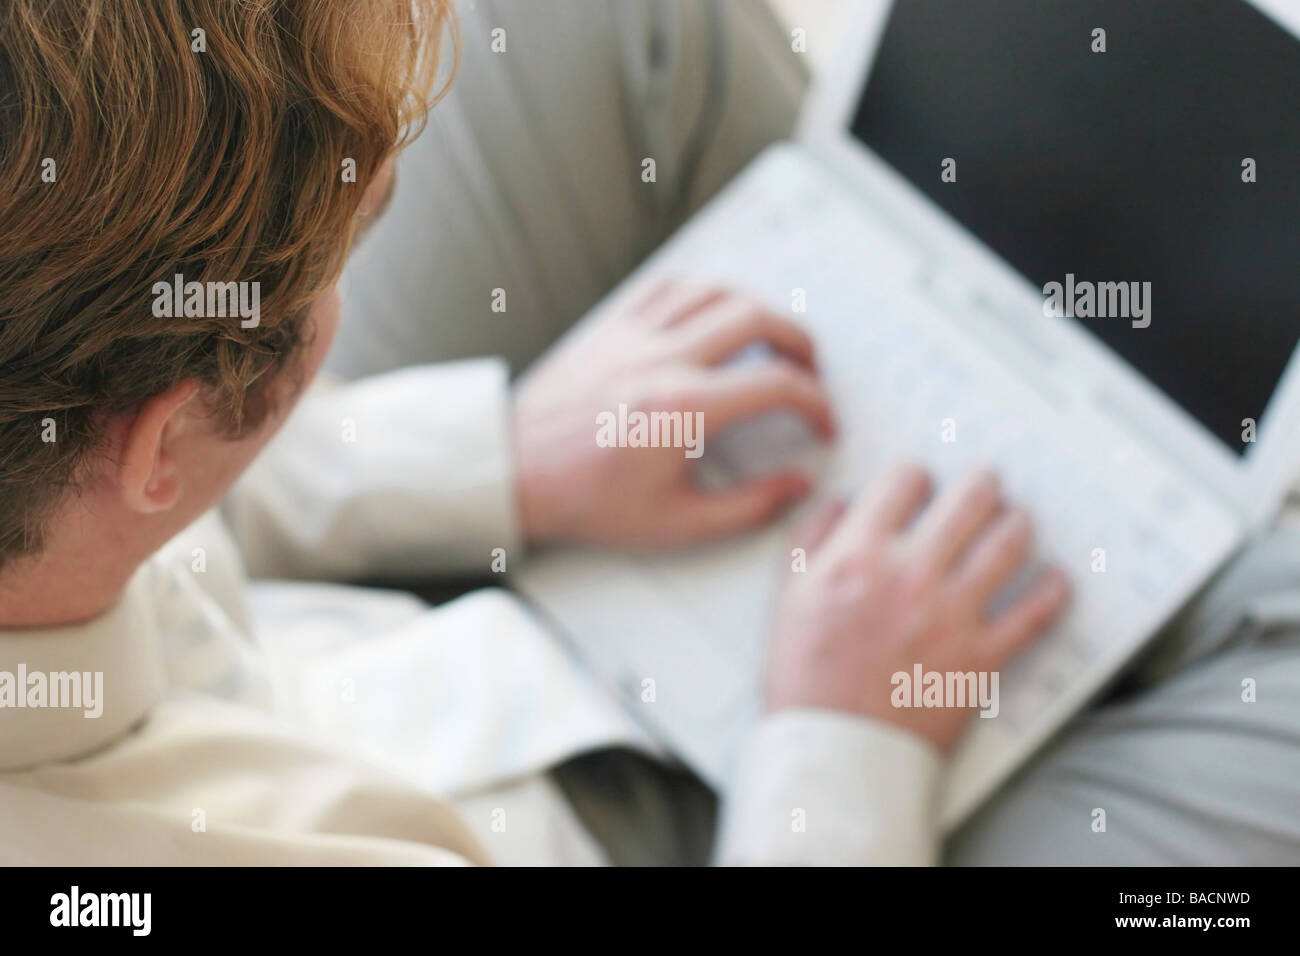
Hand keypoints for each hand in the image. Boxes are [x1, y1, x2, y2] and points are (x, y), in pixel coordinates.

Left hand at [513, 280, 835, 547]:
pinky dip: (706, 291)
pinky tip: (716, 314)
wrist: (516, 472)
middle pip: (757, 318)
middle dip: (799, 341)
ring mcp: (635, 335)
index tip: (821, 422)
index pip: (776, 385)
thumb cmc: (585, 500)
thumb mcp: (675, 524)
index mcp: (681, 410)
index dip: (815, 403)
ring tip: (771, 338)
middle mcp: (662, 360)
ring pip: (717, 290)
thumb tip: (797, 484)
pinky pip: (671, 286)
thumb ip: (747, 507)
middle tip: (808, 370)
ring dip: (757, 308)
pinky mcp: (612, 326)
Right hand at [765, 465, 1069, 751]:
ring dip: (1017, 522)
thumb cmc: (806, 679)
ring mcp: (953, 614)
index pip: (904, 482)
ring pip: (1009, 543)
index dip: (915, 476)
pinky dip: (1053, 590)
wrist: (833, 751)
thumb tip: (839, 504)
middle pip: (969, 498)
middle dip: (981, 483)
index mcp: (859, 556)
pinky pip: (1036, 612)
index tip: (919, 485)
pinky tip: (1056, 579)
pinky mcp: (983, 656)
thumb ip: (811, 540)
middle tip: (984, 486)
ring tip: (1016, 520)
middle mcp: (911, 575)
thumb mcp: (787, 598)